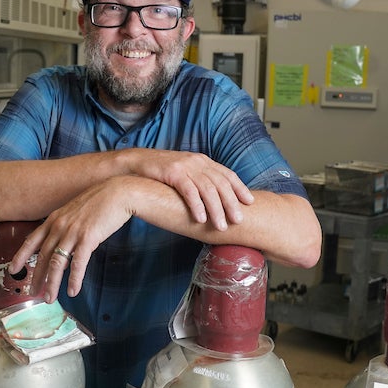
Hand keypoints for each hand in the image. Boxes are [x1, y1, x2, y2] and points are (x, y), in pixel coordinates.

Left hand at [7, 177, 139, 301]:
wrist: (118, 192)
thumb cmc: (100, 201)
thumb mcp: (75, 211)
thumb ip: (65, 226)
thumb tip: (61, 243)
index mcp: (54, 219)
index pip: (32, 240)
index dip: (21, 256)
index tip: (13, 268)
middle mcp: (59, 226)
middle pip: (42, 256)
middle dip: (36, 277)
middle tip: (32, 292)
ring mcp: (72, 232)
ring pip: (56, 263)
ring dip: (52, 283)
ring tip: (50, 298)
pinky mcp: (88, 238)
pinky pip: (77, 263)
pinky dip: (74, 279)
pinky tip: (72, 290)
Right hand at [124, 149, 253, 229]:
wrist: (137, 162)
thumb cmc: (162, 172)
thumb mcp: (186, 172)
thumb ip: (201, 180)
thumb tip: (217, 198)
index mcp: (203, 161)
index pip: (227, 174)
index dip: (240, 188)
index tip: (250, 202)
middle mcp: (197, 162)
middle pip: (221, 183)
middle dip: (231, 203)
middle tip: (239, 220)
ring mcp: (185, 167)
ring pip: (207, 189)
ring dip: (216, 209)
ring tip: (221, 225)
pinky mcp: (172, 173)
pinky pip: (188, 191)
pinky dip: (196, 205)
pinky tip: (201, 219)